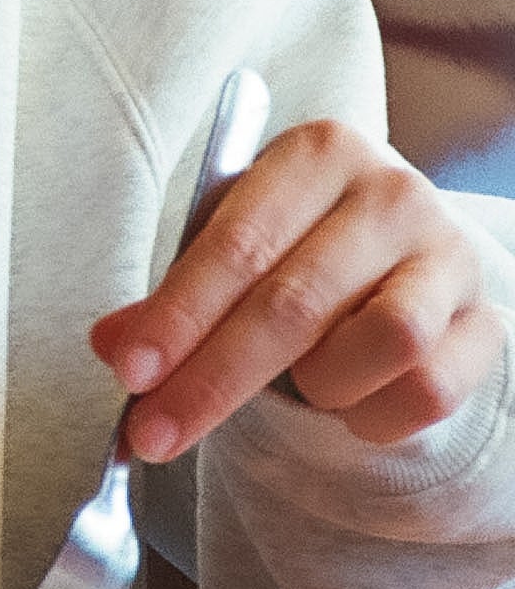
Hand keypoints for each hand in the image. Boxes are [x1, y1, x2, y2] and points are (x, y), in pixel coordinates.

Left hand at [90, 119, 502, 461]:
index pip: (237, 244)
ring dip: (321, 385)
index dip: (178, 316)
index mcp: (318, 153)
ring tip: (300, 385)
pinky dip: (373, 416)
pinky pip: (426, 390)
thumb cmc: (299, 248)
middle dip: (213, 380)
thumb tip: (111, 345)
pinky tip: (350, 404)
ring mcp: (449, 257)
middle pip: (294, 302)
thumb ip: (171, 301)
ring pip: (383, 341)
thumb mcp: (231, 251)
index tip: (130, 372)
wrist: (406, 258)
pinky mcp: (486, 323)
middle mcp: (393, 192)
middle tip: (155, 435)